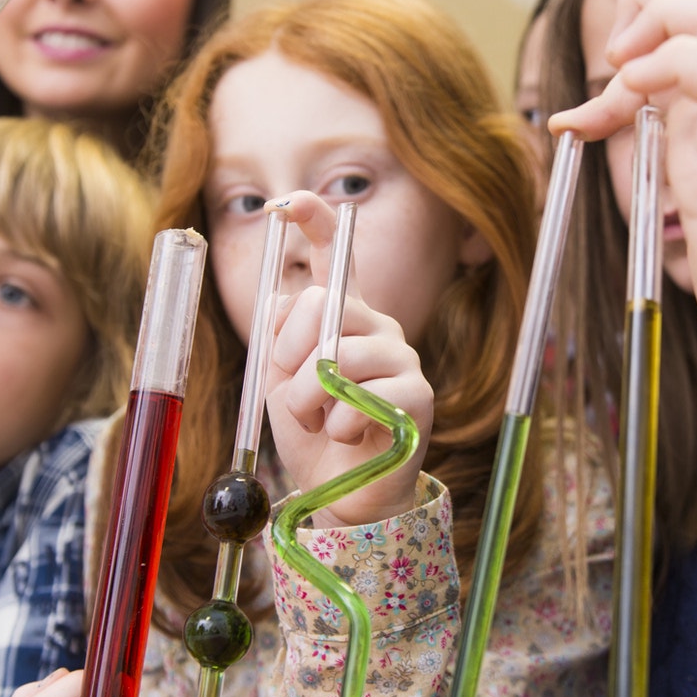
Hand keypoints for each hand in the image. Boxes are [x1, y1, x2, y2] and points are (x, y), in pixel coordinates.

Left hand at [263, 193, 432, 524]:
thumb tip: (280, 301)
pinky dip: (336, 428)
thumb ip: (279, 339)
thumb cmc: (314, 435)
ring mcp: (401, 358)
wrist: (344, 495)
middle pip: (321, 305)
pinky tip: (348, 439)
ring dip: (309, 400)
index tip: (286, 201)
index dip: (312, 221)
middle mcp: (377, 327)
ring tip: (318, 423)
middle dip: (289, 355)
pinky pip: (359, 398)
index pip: (335, 257)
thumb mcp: (280, 382)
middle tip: (296, 395)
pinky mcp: (416, 396)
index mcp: (345, 317)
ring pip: (335, 356)